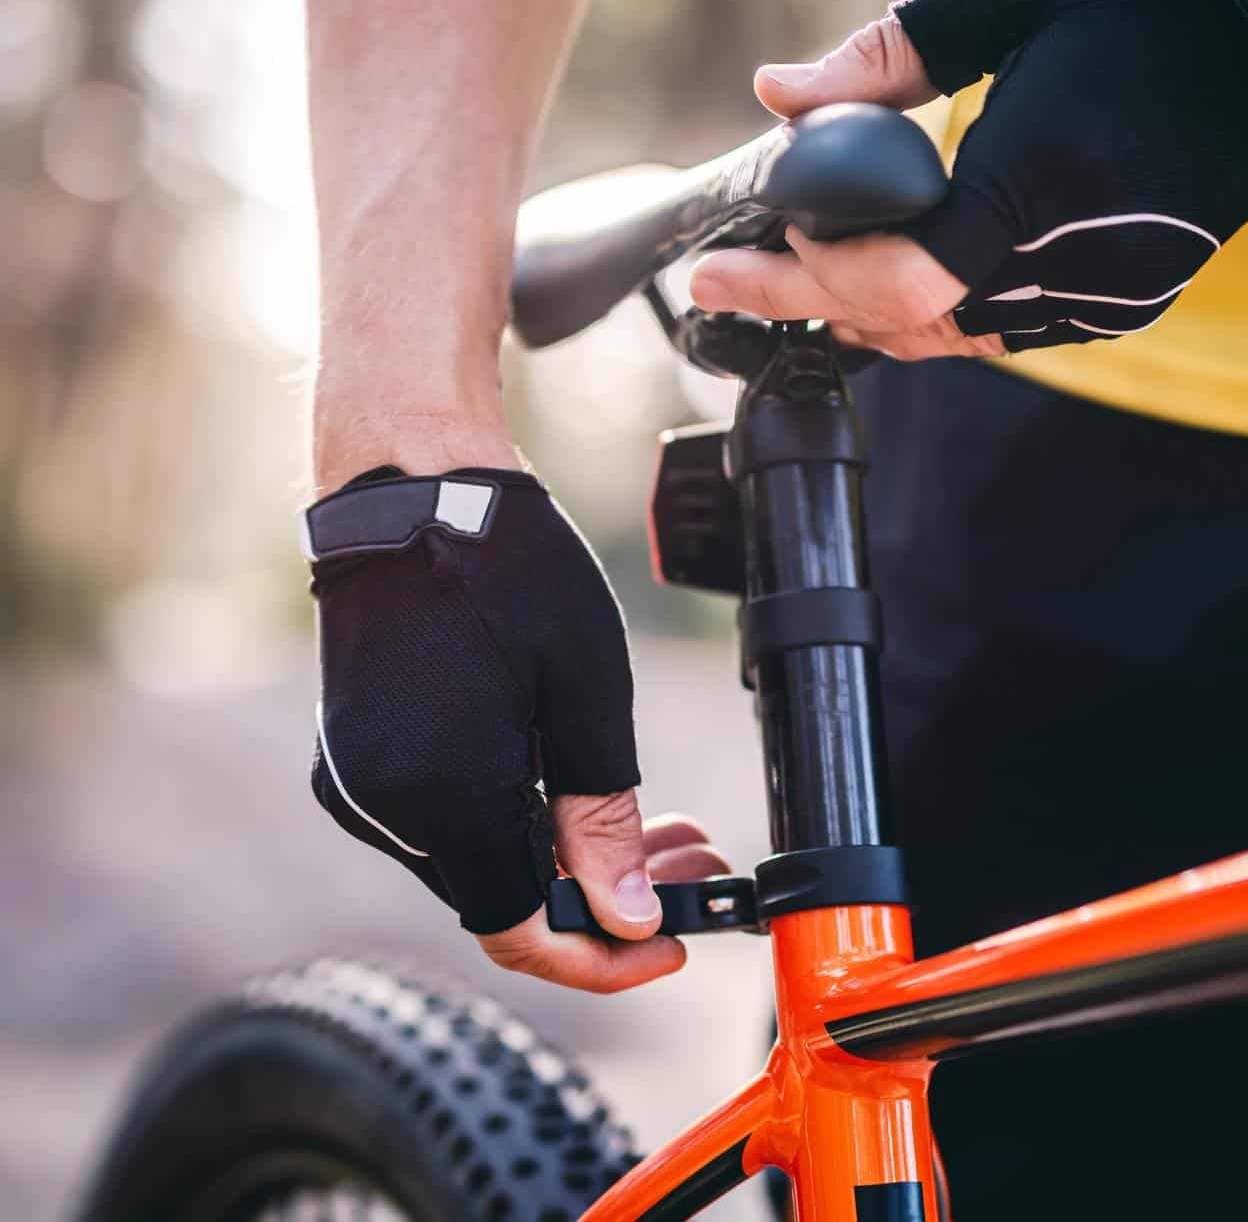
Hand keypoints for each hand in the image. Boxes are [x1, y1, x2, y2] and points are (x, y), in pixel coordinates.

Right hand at [309, 465, 692, 992]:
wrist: (410, 486)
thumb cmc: (507, 566)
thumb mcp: (586, 689)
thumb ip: (602, 816)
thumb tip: (626, 917)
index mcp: (443, 797)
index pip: (523, 933)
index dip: (603, 956)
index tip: (671, 943)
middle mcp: (386, 810)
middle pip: (505, 903)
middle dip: (605, 899)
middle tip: (693, 866)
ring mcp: (361, 787)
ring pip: (481, 866)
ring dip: (567, 860)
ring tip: (661, 825)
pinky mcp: (358, 761)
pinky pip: (448, 824)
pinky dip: (518, 825)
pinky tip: (579, 795)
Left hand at [692, 0, 1247, 357]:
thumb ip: (887, 58)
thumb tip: (777, 94)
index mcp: (1044, 181)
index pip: (899, 280)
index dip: (814, 277)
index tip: (751, 250)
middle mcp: (1078, 260)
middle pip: (914, 324)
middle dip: (815, 302)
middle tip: (733, 288)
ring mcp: (1111, 293)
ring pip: (959, 339)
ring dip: (875, 317)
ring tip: (799, 293)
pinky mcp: (1132, 300)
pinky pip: (1012, 333)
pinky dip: (943, 316)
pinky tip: (896, 294)